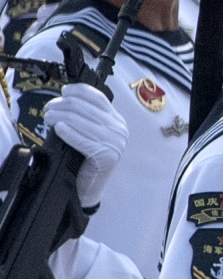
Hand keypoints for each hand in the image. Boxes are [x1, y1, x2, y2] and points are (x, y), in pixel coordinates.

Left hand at [45, 83, 125, 207]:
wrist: (89, 188)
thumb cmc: (84, 160)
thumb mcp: (90, 134)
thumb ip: (85, 118)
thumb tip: (65, 100)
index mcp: (117, 121)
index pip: (98, 97)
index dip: (78, 91)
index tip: (63, 92)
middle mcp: (119, 129)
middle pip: (84, 107)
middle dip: (61, 105)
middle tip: (48, 109)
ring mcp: (114, 142)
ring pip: (79, 120)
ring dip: (58, 117)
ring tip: (48, 118)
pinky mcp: (106, 155)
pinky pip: (81, 138)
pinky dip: (67, 132)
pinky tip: (58, 129)